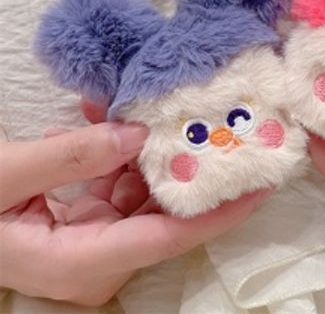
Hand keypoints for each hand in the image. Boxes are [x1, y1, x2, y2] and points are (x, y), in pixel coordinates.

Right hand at [0, 105, 269, 305]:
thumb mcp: (3, 175)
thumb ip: (69, 156)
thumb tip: (138, 134)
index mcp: (77, 263)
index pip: (167, 238)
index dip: (219, 211)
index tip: (260, 182)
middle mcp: (95, 260)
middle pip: (164, 213)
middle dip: (193, 165)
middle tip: (227, 121)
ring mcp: (92, 239)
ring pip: (144, 191)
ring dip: (150, 147)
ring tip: (156, 100)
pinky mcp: (86, 220)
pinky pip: (119, 183)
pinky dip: (120, 150)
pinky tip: (110, 114)